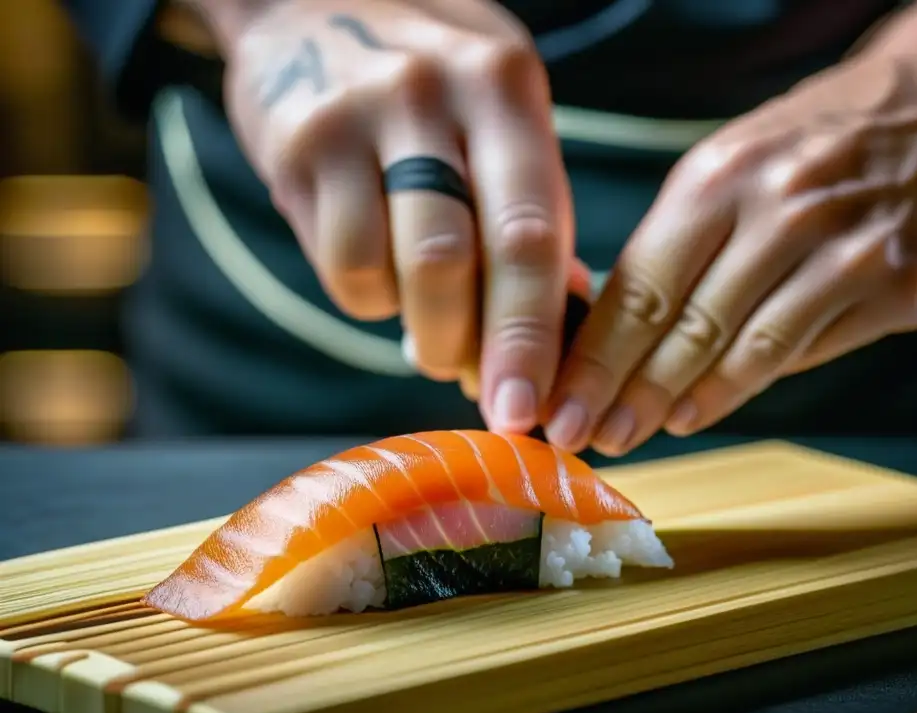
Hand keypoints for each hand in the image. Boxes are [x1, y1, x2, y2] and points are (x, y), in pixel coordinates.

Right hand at [198, 0, 575, 432]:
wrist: (311, 2)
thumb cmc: (431, 82)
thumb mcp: (500, 111)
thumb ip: (532, 205)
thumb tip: (566, 323)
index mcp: (504, 84)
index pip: (531, 231)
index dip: (535, 336)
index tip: (533, 412)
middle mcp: (430, 92)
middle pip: (461, 262)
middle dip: (479, 353)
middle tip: (490, 398)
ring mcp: (355, 118)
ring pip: (398, 274)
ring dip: (425, 330)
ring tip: (435, 321)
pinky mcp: (294, 148)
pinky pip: (343, 267)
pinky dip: (371, 297)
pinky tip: (383, 269)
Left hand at [544, 0, 916, 455]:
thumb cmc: (824, 142)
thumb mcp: (738, 162)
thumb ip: (682, 242)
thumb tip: (617, 331)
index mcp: (721, 174)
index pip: (639, 285)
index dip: (594, 359)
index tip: (559, 406)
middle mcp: (781, 208)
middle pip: (683, 323)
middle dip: (626, 393)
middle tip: (588, 436)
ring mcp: (848, 248)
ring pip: (745, 348)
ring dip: (683, 400)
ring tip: (640, 431)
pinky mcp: (900, 284)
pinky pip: (807, 350)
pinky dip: (749, 385)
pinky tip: (706, 408)